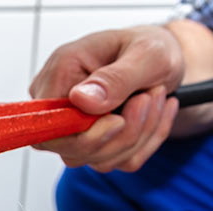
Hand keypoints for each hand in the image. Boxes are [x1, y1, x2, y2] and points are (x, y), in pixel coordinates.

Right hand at [30, 25, 184, 171]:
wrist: (165, 60)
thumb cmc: (151, 48)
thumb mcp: (148, 53)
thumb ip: (115, 78)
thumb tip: (80, 100)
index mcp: (60, 73)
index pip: (47, 126)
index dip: (82, 135)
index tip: (119, 119)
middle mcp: (58, 104)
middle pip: (72, 150)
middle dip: (123, 134)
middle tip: (151, 97)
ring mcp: (73, 128)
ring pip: (98, 159)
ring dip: (139, 136)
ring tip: (156, 97)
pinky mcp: (92, 143)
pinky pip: (117, 161)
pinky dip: (145, 143)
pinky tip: (155, 114)